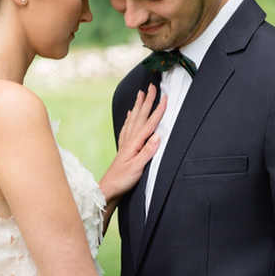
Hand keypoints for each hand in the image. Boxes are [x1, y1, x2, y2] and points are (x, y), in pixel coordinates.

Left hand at [100, 84, 165, 205]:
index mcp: (134, 143)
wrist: (109, 189)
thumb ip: (148, 152)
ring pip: (133, 119)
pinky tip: (130, 115)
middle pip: (140, 116)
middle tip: (151, 86)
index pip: (149, 124)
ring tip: (141, 94)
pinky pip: (127, 128)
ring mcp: (126, 143)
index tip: (165, 98)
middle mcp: (129, 140)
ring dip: (138, 106)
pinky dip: (130, 119)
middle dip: (147, 101)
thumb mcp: (137, 168)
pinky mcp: (124, 148)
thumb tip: (158, 136)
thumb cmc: (123, 180)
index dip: (158, 110)